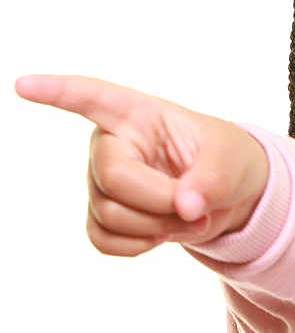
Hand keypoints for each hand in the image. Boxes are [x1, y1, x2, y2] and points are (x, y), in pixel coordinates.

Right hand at [15, 74, 268, 254]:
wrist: (231, 198)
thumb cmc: (227, 162)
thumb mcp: (233, 160)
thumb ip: (213, 179)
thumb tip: (185, 207)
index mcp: (138, 115)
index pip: (92, 97)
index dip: (57, 92)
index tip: (24, 86)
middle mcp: (111, 145)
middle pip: (112, 177)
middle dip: (159, 201)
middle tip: (196, 208)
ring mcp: (102, 181)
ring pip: (108, 213)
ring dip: (157, 227)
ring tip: (191, 219)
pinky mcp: (106, 214)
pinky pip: (103, 239)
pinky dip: (138, 246)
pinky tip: (162, 235)